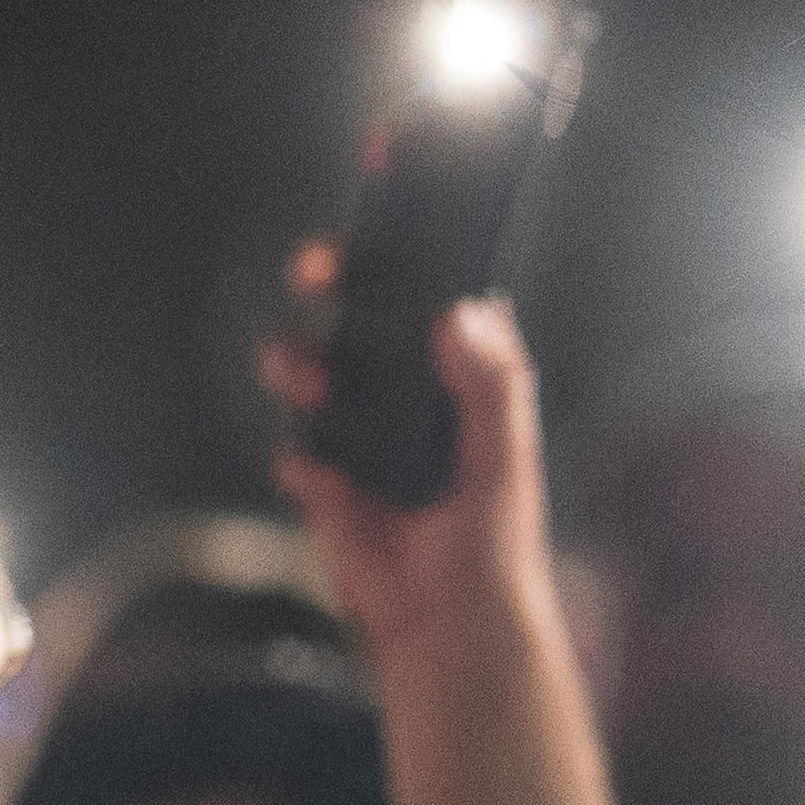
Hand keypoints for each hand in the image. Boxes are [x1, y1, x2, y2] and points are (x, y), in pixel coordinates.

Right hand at [264, 254, 555, 681]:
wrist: (453, 635)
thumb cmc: (496, 548)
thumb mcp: (506, 460)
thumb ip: (493, 385)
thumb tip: (456, 316)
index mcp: (464, 372)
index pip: (436, 282)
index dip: (409, 227)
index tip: (385, 169)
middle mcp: (412, 393)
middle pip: (361, 309)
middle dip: (332, 278)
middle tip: (315, 267)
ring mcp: (366, 437)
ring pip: (316, 369)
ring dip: (298, 362)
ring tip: (304, 378)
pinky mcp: (330, 488)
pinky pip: (298, 455)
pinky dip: (301, 461)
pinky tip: (322, 481)